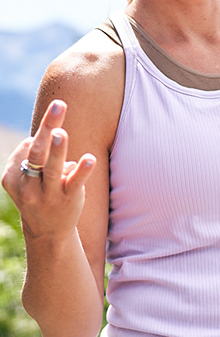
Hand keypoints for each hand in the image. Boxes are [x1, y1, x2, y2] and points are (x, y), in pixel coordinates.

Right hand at [2, 100, 94, 240]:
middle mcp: (28, 184)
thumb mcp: (28, 178)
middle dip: (47, 127)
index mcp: (13, 175)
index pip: (28, 147)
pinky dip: (81, 170)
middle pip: (37, 151)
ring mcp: (48, 194)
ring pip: (51, 168)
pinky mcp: (68, 200)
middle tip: (59, 105)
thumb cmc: (39, 195)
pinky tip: (89, 158)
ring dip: (57, 150)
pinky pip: (74, 183)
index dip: (45, 131)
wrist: (47, 232)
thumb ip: (35, 156)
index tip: (59, 107)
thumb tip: (51, 133)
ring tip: (61, 132)